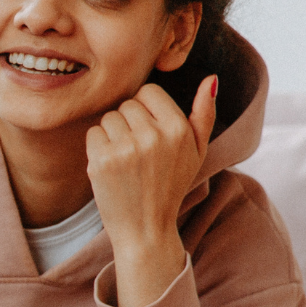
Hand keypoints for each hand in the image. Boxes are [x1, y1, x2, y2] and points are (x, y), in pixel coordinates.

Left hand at [85, 76, 216, 306]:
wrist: (145, 228)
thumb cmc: (171, 186)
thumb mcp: (197, 151)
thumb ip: (205, 114)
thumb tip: (211, 78)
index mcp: (178, 129)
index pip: (148, 91)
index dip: (145, 109)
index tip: (148, 130)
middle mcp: (153, 136)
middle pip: (126, 104)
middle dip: (129, 122)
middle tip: (137, 150)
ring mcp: (126, 149)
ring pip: (108, 117)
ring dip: (112, 134)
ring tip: (126, 159)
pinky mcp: (101, 161)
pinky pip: (93, 133)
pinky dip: (97, 147)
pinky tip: (111, 166)